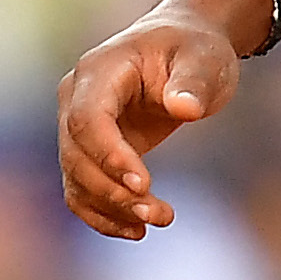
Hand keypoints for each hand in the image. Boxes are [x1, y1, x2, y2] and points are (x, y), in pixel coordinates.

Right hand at [52, 0, 253, 241]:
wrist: (182, 48)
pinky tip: (137, 231)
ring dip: (112, 209)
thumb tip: (185, 108)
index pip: (87, 119)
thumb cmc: (194, 48)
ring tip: (160, 220)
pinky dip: (104, 215)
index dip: (110, 155)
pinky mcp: (90, 151)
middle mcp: (75, 99)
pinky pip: (82, 191)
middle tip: (161, 215)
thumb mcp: (204, 58)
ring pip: (77, 179)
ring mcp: (76, 127)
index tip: (145, 184)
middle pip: (77, 156)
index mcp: (98, 71)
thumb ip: (193, 82)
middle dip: (115, 192)